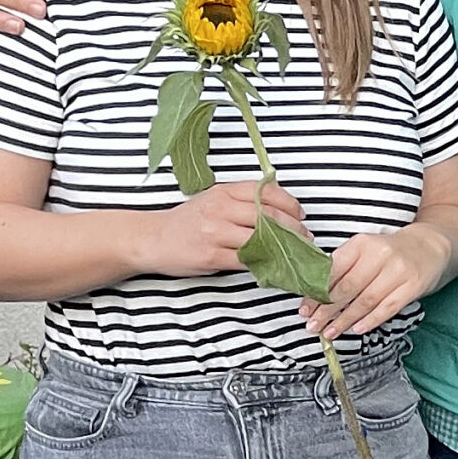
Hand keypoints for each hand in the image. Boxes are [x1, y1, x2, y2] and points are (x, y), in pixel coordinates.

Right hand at [140, 182, 307, 277]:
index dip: (290, 204)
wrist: (152, 239)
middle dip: (293, 229)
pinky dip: (265, 264)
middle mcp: (220, 209)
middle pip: (268, 216)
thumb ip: (243, 202)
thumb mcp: (214, 200)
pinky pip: (247, 260)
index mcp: (223, 192)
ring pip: (261, 239)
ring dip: (283, 248)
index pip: (265, 192)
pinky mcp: (211, 256)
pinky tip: (274, 266)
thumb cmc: (188, 221)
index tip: (301, 215)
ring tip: (293, 254)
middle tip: (305, 239)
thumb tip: (281, 213)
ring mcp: (215, 232)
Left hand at [303, 223, 453, 340]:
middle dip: (327, 310)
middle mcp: (380, 254)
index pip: (333, 271)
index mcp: (362, 243)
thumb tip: (316, 294)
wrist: (430, 247)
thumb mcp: (366, 250)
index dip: (316, 293)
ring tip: (330, 332)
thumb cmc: (391, 252)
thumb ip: (344, 267)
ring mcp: (398, 271)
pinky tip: (357, 329)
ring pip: (365, 300)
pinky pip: (387, 308)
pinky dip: (370, 320)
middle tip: (313, 326)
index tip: (305, 310)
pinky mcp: (413, 286)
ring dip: (345, 320)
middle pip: (347, 288)